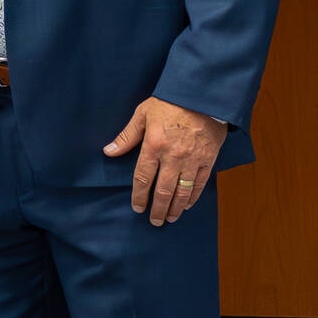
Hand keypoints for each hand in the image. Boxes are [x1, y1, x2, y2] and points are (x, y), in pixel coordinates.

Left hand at [104, 97, 227, 224]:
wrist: (201, 95)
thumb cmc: (169, 102)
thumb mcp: (142, 114)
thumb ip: (126, 137)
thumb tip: (109, 151)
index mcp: (154, 145)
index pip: (143, 177)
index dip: (139, 195)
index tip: (137, 207)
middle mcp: (173, 156)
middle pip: (163, 190)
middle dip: (158, 208)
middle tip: (154, 221)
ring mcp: (192, 159)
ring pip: (183, 191)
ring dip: (176, 208)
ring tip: (170, 218)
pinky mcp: (208, 159)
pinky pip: (200, 183)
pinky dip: (193, 197)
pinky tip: (187, 205)